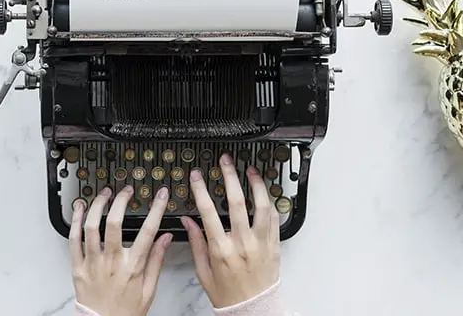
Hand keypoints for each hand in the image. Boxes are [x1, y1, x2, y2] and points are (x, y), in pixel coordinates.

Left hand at [70, 185, 173, 315]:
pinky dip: (75, 221)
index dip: (156, 209)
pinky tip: (79, 208)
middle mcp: (111, 262)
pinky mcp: (77, 267)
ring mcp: (92, 263)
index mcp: (132, 267)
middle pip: (115, 223)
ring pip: (91, 227)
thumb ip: (156, 261)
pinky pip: (73, 240)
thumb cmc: (125, 312)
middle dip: (121, 201)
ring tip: (104, 194)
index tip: (161, 195)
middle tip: (126, 191)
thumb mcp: (149, 290)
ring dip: (97, 206)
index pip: (147, 231)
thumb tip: (165, 238)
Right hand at [180, 154, 280, 307]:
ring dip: (256, 184)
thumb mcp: (203, 271)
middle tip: (226, 161)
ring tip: (251, 170)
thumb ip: (196, 243)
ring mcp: (261, 243)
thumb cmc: (228, 294)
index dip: (201, 189)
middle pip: (237, 202)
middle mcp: (242, 244)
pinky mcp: (274, 246)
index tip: (197, 176)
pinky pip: (274, 219)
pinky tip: (264, 192)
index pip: (208, 212)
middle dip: (230, 176)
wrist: (253, 310)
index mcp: (221, 250)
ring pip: (262, 206)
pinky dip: (269, 202)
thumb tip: (188, 221)